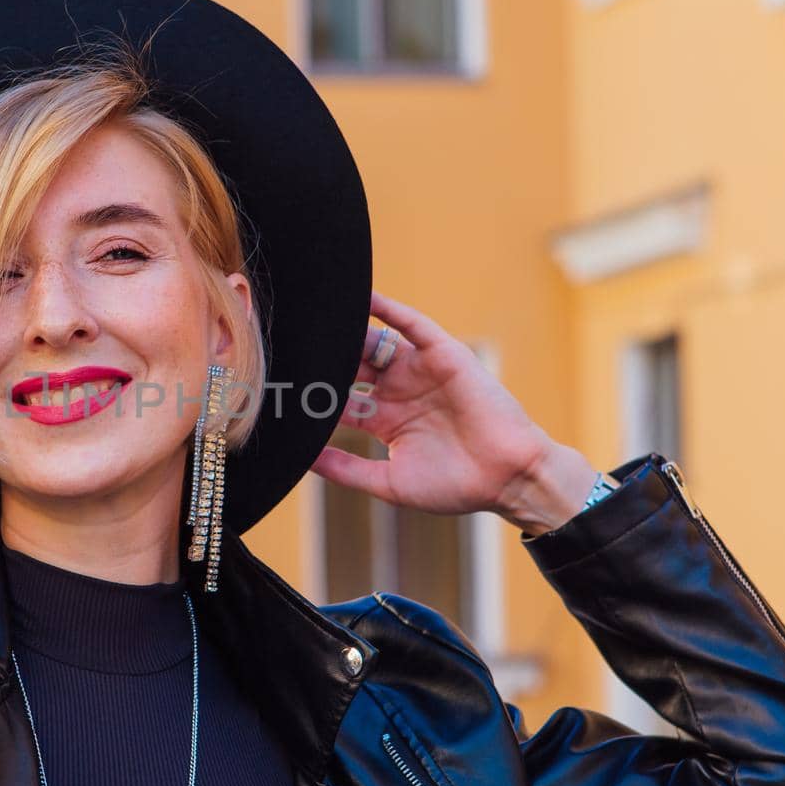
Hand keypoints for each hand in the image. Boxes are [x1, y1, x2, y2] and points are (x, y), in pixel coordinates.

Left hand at [309, 290, 597, 533]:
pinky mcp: (443, 355)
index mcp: (385, 421)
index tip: (277, 388)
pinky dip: (388, 308)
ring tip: (313, 319)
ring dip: (345, 333)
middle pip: (349, 368)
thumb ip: (346, 470)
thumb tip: (302, 460)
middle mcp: (398, 392)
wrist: (507, 478)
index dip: (311, 396)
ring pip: (374, 343)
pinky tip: (361, 298)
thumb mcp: (389, 483)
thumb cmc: (455, 487)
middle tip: (286, 348)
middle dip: (322, 361)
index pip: (339, 401)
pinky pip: (412, 325)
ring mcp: (420, 372)